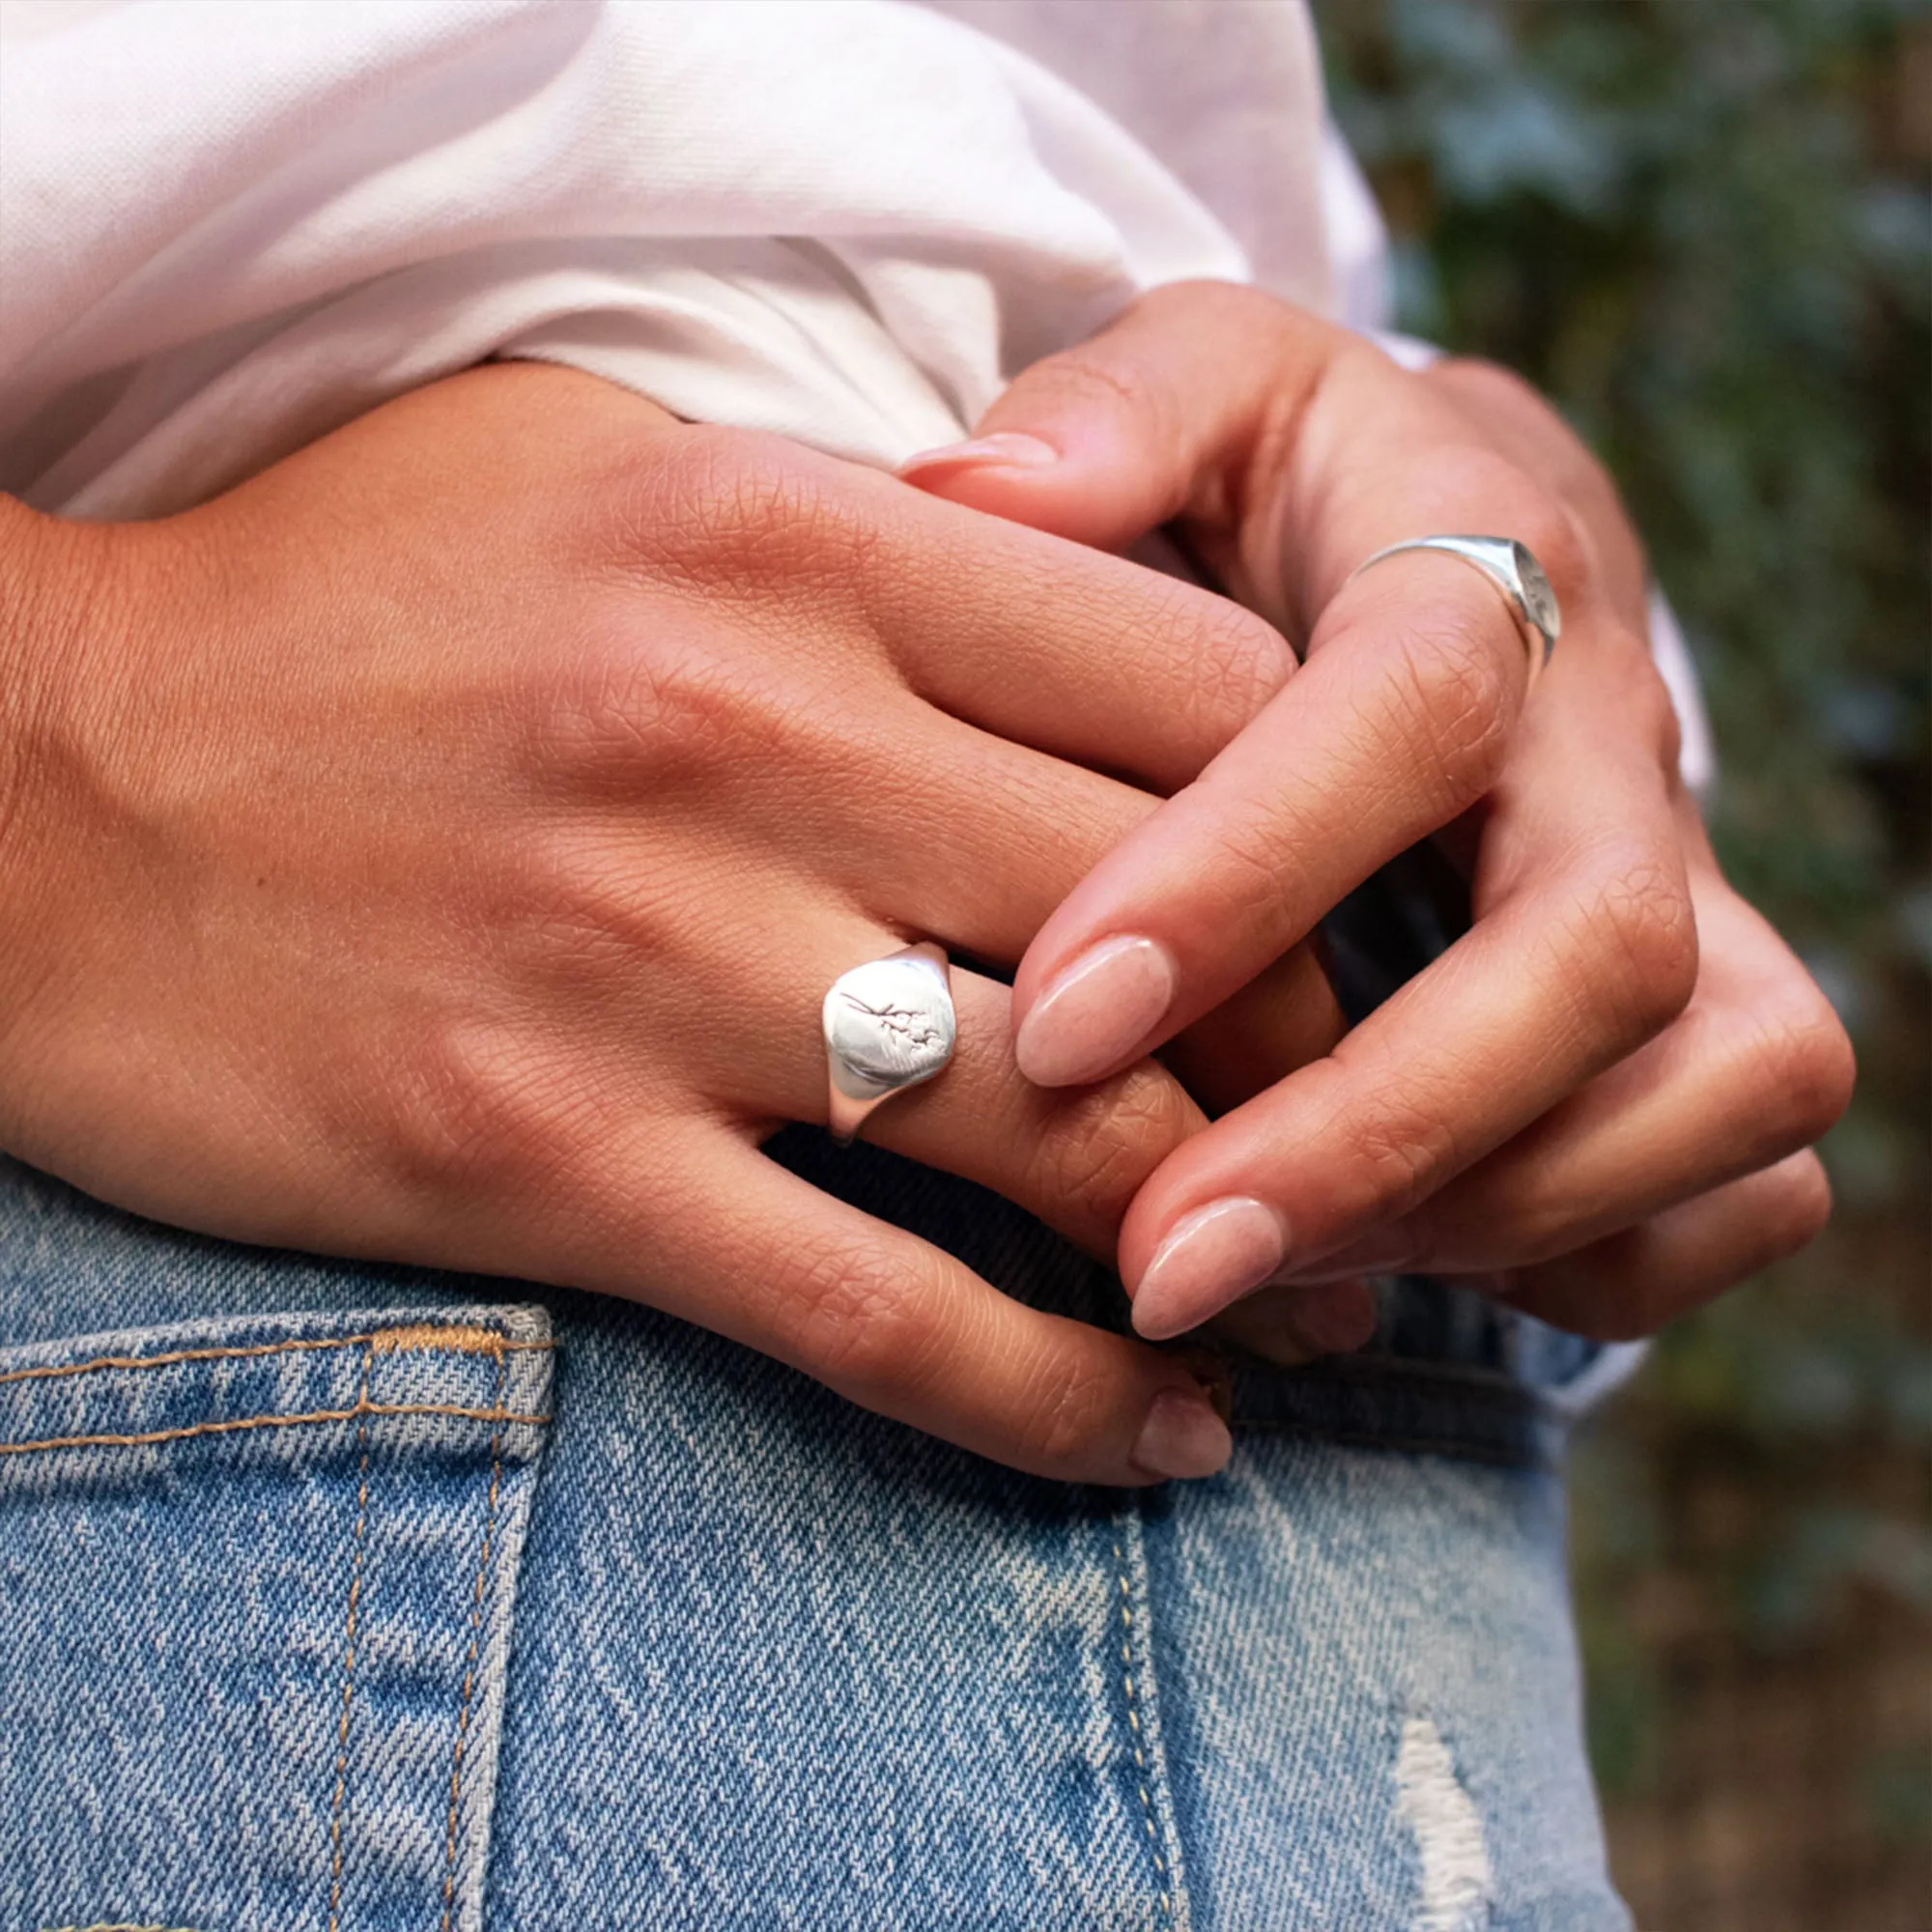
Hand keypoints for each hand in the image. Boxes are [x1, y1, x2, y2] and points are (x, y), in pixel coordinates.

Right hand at [0, 361, 1304, 1481]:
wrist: (23, 783)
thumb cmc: (334, 603)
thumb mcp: (602, 467)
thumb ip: (851, 512)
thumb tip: (1067, 567)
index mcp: (785, 542)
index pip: (1194, 684)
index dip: (1321, 811)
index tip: (1338, 905)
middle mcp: (740, 740)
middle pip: (1168, 920)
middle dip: (1312, 1047)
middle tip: (1364, 1124)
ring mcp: (648, 964)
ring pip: (1058, 1134)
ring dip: (1229, 1239)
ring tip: (1314, 1300)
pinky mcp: (546, 1156)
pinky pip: (875, 1317)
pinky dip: (1053, 1400)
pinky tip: (1162, 1435)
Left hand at [906, 282, 1853, 1348]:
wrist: (1463, 541)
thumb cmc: (1296, 485)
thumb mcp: (1203, 391)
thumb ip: (1105, 416)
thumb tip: (966, 493)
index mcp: (1481, 565)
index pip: (1416, 711)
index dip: (1248, 875)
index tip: (1058, 1027)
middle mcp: (1616, 741)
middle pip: (1598, 947)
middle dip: (1378, 1127)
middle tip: (1163, 1260)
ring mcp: (1696, 881)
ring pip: (1718, 1081)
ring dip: (1470, 1213)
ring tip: (1238, 1270)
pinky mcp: (1719, 1004)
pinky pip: (1744, 1180)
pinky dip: (1584, 1260)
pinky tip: (1384, 1256)